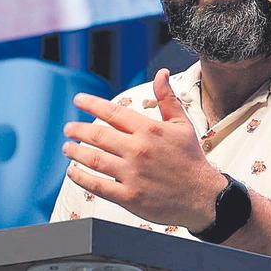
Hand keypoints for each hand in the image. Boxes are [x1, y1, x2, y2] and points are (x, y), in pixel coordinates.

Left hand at [62, 69, 226, 229]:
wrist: (204, 197)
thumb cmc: (191, 160)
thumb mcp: (183, 125)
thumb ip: (167, 99)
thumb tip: (162, 73)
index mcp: (149, 130)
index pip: (113, 112)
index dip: (91, 104)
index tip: (78, 100)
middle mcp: (138, 150)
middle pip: (98, 135)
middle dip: (78, 129)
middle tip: (68, 128)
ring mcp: (132, 174)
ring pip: (93, 159)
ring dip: (75, 152)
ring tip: (67, 148)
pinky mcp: (129, 197)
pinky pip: (97, 185)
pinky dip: (81, 178)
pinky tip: (72, 172)